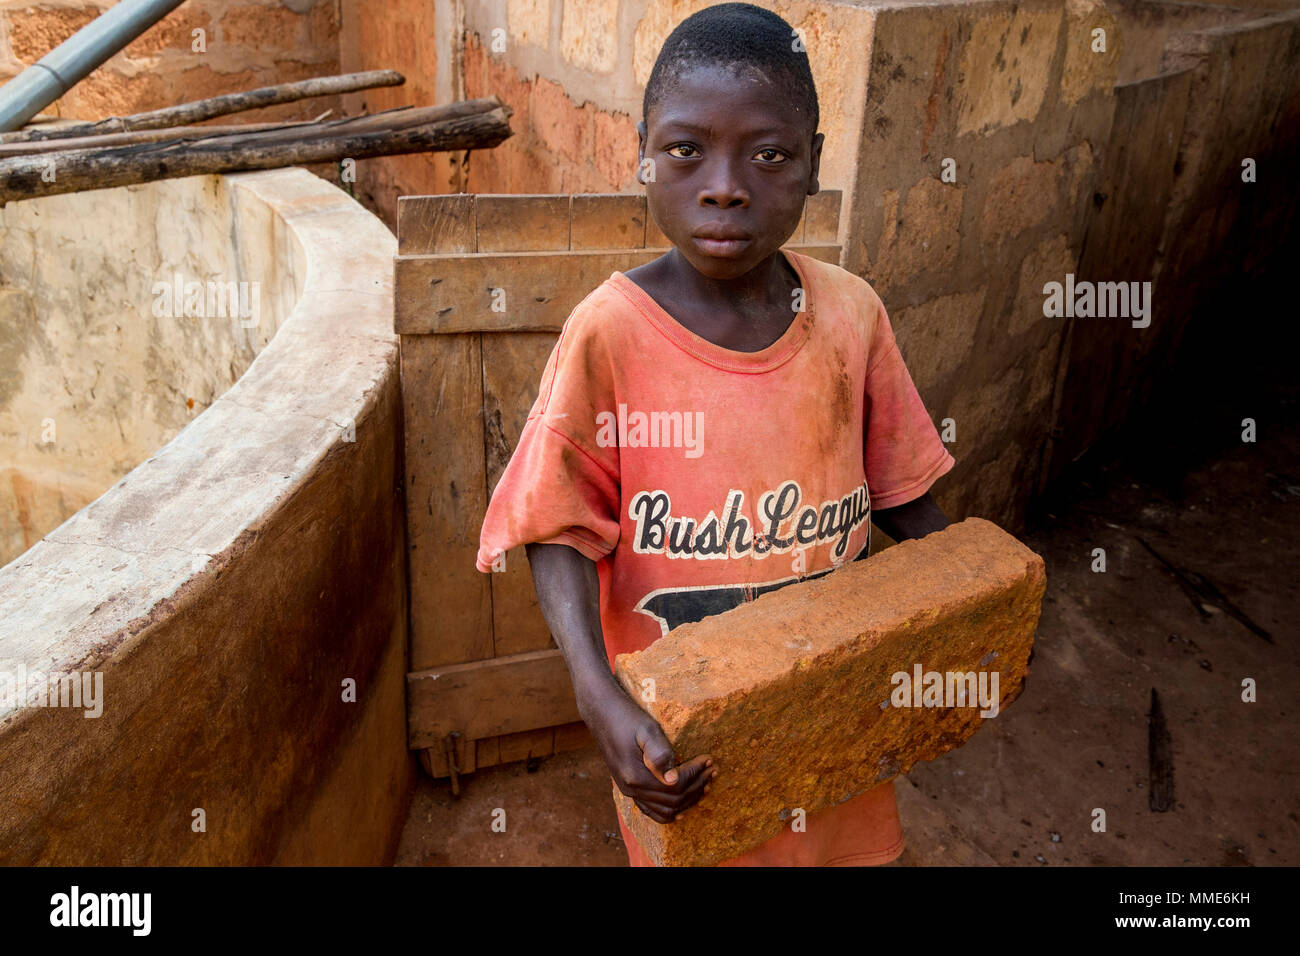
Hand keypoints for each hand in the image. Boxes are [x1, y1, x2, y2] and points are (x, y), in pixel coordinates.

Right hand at [583, 688, 716, 823]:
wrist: (601, 713)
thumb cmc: (626, 717)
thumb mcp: (646, 729)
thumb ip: (659, 753)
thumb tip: (673, 779)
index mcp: (635, 776)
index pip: (675, 787)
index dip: (695, 775)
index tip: (708, 759)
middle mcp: (631, 789)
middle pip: (673, 801)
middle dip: (697, 786)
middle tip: (712, 769)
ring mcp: (628, 791)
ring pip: (665, 810)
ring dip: (688, 800)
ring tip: (705, 783)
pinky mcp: (628, 788)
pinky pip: (651, 810)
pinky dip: (670, 810)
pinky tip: (683, 805)